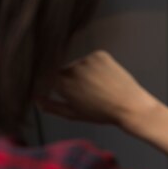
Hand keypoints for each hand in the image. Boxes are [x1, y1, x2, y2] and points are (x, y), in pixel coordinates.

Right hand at [39, 50, 157, 127]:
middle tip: (86, 93)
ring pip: (77, 65)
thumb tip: (36, 99)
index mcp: (62, 83)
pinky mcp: (100, 54)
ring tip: (98, 87)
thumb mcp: (74, 114)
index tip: (58, 89)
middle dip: (69, 80)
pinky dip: (95, 67)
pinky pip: (91, 59)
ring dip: (83, 73)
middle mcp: (72, 68)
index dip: (52, 84)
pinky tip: (104, 79)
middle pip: (62, 70)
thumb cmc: (103, 113)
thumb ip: (52, 106)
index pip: (46, 77)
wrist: (130, 106)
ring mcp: (87, 59)